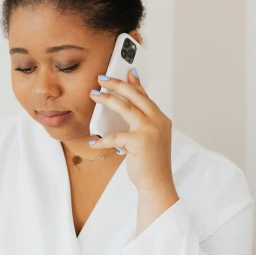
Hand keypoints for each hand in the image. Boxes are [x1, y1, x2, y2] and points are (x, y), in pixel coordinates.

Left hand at [89, 68, 174, 195]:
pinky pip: (115, 136)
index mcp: (161, 119)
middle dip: (117, 84)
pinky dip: (102, 140)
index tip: (125, 71)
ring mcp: (150, 130)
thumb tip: (126, 112)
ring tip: (95, 95)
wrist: (157, 183)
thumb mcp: (150, 139)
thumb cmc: (152, 164)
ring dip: (108, 99)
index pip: (145, 96)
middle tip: (102, 79)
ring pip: (126, 108)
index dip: (134, 82)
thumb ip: (142, 124)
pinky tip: (94, 142)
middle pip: (135, 95)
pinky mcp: (139, 141)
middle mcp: (158, 121)